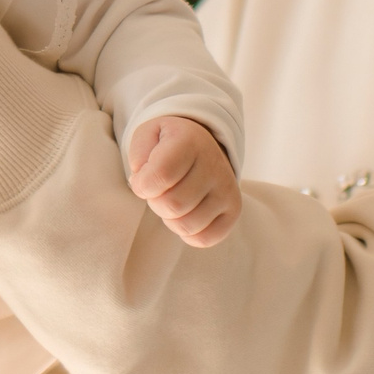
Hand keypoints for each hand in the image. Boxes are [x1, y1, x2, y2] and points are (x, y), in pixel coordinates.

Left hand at [126, 117, 241, 247]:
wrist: (200, 144)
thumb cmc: (167, 144)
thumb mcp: (147, 135)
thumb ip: (138, 156)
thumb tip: (143, 186)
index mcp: (189, 141)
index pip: (161, 175)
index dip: (142, 185)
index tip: (142, 179)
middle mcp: (214, 164)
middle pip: (172, 205)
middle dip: (155, 202)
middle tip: (159, 190)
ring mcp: (227, 188)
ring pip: (186, 226)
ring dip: (170, 219)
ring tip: (172, 199)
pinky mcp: (234, 209)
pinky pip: (204, 239)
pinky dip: (187, 234)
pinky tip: (185, 214)